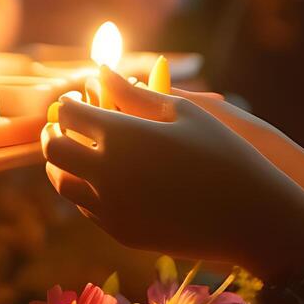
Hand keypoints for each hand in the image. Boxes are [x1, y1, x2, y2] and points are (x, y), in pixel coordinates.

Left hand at [40, 67, 303, 274]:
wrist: (248, 216)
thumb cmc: (222, 152)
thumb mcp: (181, 112)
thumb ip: (134, 93)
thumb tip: (101, 71)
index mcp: (121, 136)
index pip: (70, 114)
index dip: (70, 102)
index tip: (78, 98)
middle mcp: (107, 173)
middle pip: (55, 149)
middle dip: (55, 132)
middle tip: (65, 122)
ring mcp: (111, 207)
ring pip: (63, 183)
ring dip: (63, 163)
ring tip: (76, 149)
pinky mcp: (121, 232)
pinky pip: (86, 207)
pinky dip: (84, 188)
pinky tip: (101, 176)